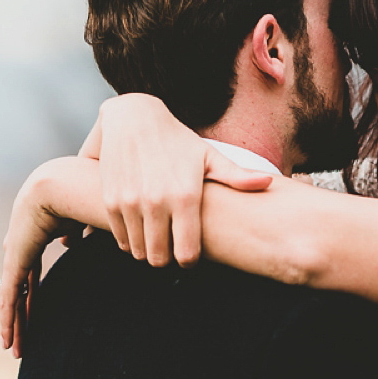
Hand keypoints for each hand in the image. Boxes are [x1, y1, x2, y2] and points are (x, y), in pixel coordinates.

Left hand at [0, 161, 82, 357]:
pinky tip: (8, 340)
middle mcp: (23, 241)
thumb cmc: (83, 190)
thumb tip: (72, 242)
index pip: (32, 266)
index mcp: (40, 230)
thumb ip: (79, 230)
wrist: (62, 183)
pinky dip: (9, 320)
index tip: (33, 299)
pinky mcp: (15, 261)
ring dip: (15, 325)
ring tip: (14, 350)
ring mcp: (17, 251)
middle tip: (22, 335)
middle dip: (23, 311)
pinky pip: (11, 297)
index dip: (32, 285)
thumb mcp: (84, 217)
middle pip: (22, 285)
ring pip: (14, 297)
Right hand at [94, 94, 272, 266]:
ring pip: (139, 252)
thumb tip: (268, 182)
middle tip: (172, 248)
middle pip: (160, 259)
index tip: (190, 255)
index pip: (187, 254)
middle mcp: (156, 202)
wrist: (133, 118)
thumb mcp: (208, 155)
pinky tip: (140, 228)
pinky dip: (129, 240)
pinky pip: (120, 239)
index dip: (190, 260)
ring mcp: (130, 202)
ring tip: (156, 237)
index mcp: (185, 197)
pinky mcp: (110, 200)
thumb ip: (237, 176)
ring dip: (147, 250)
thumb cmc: (176, 139)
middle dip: (167, 259)